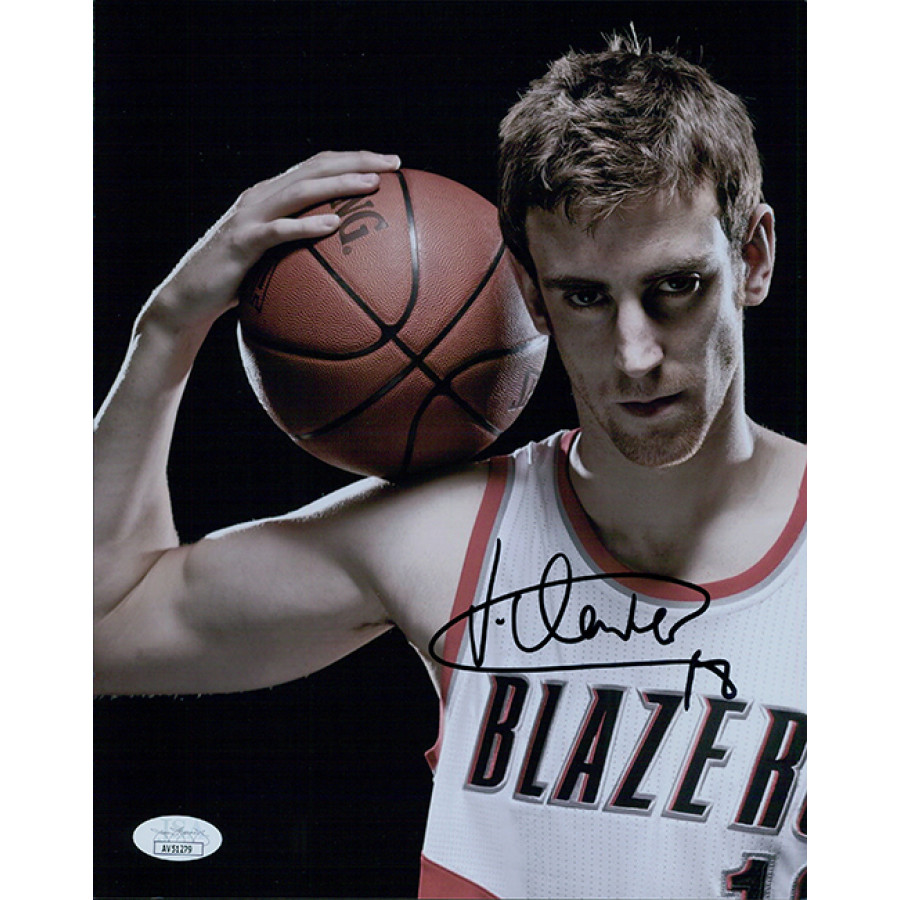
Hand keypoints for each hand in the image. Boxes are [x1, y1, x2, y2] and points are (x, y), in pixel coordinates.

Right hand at [140, 150, 401, 334]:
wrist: (188, 298)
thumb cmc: (236, 284)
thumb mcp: (274, 261)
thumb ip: (303, 251)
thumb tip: (346, 264)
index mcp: (272, 196)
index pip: (318, 166)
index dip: (354, 159)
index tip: (392, 164)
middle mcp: (261, 196)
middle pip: (315, 166)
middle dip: (357, 160)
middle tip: (395, 164)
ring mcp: (250, 216)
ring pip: (299, 190)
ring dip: (339, 184)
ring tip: (372, 185)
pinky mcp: (241, 242)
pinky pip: (278, 230)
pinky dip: (306, 224)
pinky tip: (334, 225)